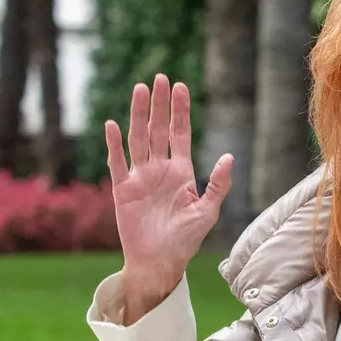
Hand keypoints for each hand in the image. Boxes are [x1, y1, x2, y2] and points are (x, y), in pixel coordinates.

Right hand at [104, 73, 231, 318]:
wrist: (160, 262)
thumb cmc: (186, 240)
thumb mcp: (208, 211)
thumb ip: (218, 184)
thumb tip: (229, 156)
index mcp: (181, 172)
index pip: (180, 133)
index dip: (180, 110)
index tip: (180, 86)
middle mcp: (159, 170)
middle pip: (158, 129)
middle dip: (160, 104)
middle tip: (159, 77)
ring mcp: (140, 177)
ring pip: (138, 139)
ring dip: (139, 114)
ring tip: (139, 90)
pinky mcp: (122, 190)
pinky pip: (117, 162)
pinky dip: (114, 144)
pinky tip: (112, 124)